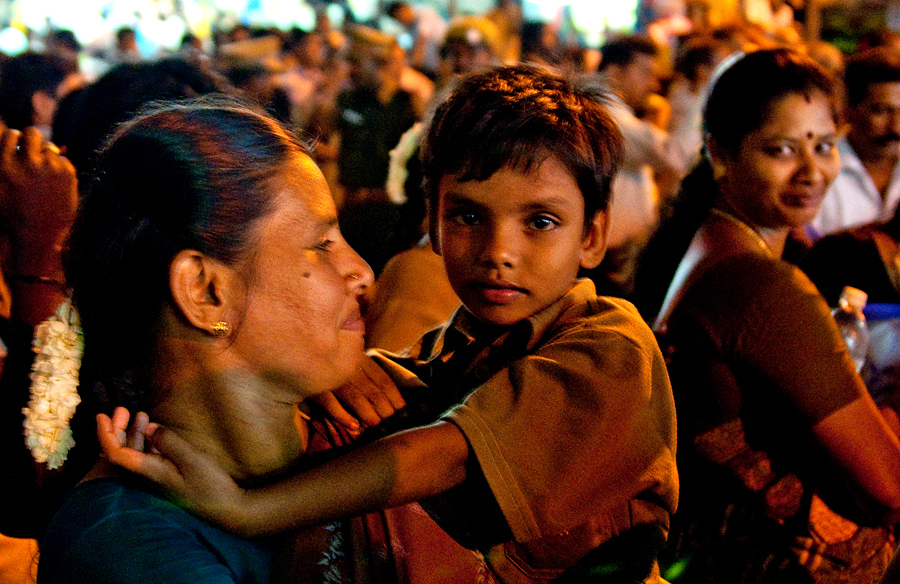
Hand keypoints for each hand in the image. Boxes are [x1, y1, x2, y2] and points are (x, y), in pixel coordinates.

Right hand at [0, 126, 76, 249]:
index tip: (19, 145)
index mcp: (4, 164)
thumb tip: (9, 152)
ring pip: (50, 148)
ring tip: (44, 173)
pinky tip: (54, 183)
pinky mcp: (68, 175)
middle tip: (33, 150)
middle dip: (32, 139)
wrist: (38, 237)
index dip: (15, 138)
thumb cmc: (11, 218)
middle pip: (33, 133)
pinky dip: (60, 168)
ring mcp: (50, 168)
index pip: (11, 135)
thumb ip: (2, 167)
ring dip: (46, 157)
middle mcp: (27, 162)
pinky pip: (64, 161)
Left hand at [97, 407, 248, 530]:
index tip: (102, 415)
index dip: (105, 434)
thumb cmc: (210, 485)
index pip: (115, 454)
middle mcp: (148, 476)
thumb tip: (149, 428)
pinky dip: (146, 441)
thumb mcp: (192, 459)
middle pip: (121, 453)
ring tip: (139, 413)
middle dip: (117, 429)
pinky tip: (152, 430)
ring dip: (133, 433)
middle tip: (122, 409)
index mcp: (150, 472)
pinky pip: (147, 457)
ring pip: (135, 454)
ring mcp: (157, 477)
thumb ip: (169, 442)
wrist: (226, 509)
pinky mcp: (167, 477)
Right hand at [309, 354, 404, 430]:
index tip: (403, 410)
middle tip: (393, 425)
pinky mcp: (315, 387)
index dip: (395, 396)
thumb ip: (368, 369)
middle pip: (372, 391)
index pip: (383, 379)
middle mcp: (349, 367)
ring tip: (377, 426)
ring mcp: (333, 377)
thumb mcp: (352, 355)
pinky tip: (354, 426)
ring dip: (368, 414)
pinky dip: (343, 416)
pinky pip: (331, 404)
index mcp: (361, 358)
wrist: (301, 342)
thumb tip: (388, 394)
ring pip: (355, 398)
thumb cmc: (333, 354)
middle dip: (385, 409)